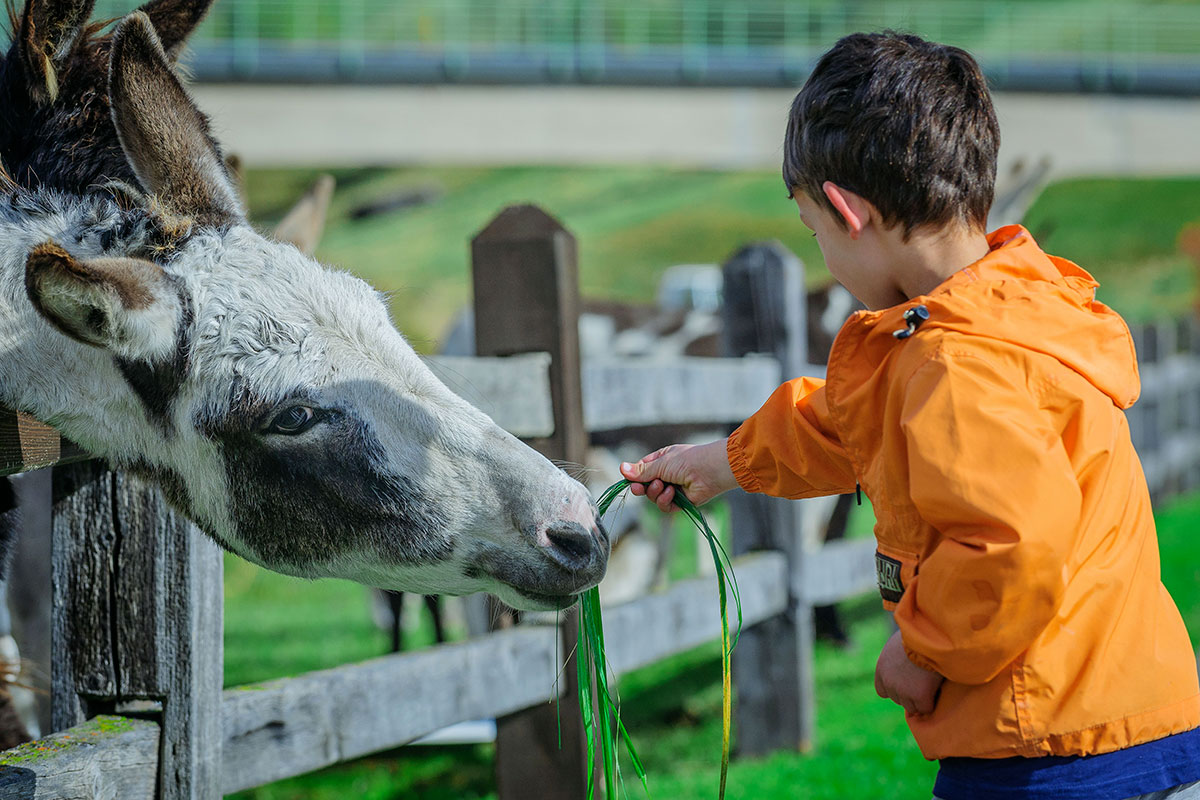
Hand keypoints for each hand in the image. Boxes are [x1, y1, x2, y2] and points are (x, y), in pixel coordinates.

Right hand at [619, 439, 737, 512]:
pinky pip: (665, 506)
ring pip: (654, 497)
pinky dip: (665, 501)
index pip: (642, 471)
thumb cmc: (688, 460)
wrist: (711, 471)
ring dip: (655, 493)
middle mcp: (667, 475)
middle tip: (639, 488)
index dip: (635, 477)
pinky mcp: (681, 501)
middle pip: (646, 486)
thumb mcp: (661, 463)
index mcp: (662, 461)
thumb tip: (621, 468)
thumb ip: (642, 471)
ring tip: (663, 486)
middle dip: (642, 488)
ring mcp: (674, 488)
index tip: (630, 481)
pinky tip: (672, 493)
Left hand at [875, 629, 944, 716]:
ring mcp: (902, 690)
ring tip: (931, 683)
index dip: (896, 690)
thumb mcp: (899, 643)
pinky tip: (938, 687)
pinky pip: (926, 708)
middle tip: (924, 680)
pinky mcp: (919, 695)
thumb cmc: (918, 633)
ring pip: (912, 707)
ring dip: (922, 699)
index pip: (883, 691)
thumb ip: (897, 657)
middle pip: (898, 700)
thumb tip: (904, 664)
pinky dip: (933, 701)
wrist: (928, 634)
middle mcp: (888, 682)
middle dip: (910, 694)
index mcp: (882, 669)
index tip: (909, 684)